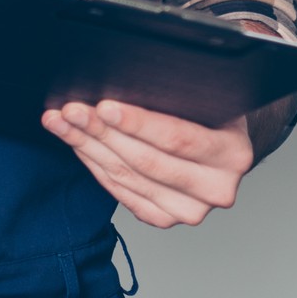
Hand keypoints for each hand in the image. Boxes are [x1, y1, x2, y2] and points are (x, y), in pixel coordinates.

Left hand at [42, 98, 255, 228]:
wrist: (222, 148)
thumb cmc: (212, 115)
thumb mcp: (210, 98)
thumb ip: (181, 95)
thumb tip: (128, 78)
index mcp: (233, 154)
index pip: (178, 138)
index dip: (137, 123)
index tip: (103, 106)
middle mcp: (216, 188)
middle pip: (146, 161)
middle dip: (102, 133)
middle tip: (71, 111)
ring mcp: (191, 210)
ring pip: (128, 177)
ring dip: (89, 148)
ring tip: (63, 123)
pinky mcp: (166, 219)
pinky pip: (122, 193)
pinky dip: (96, 167)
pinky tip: (79, 145)